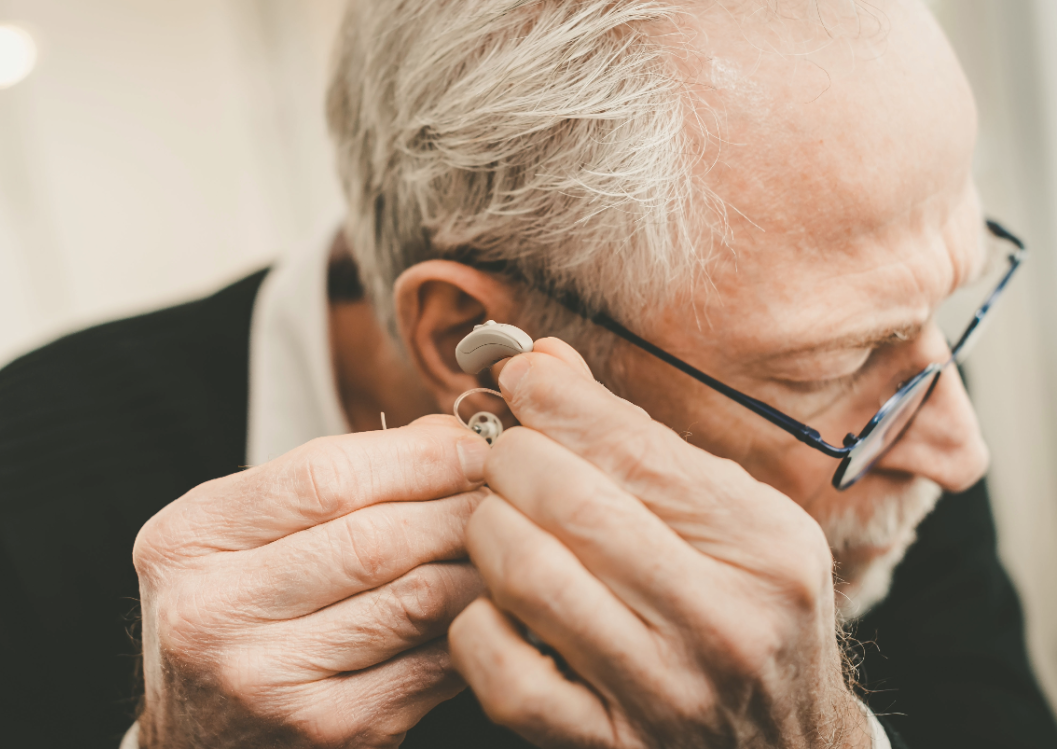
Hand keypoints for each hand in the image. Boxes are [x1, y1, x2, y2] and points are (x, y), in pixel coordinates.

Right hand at [133, 415, 489, 747]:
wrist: (189, 734)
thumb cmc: (231, 610)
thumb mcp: (243, 530)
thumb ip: (334, 478)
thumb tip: (446, 437)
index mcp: (188, 539)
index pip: (324, 478)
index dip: (417, 456)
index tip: (470, 445)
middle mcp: (214, 613)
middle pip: (375, 540)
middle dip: (460, 505)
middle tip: (504, 490)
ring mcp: (270, 681)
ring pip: (416, 601)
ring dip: (477, 563)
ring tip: (503, 540)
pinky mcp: (330, 730)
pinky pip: (431, 663)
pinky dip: (471, 624)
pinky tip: (485, 601)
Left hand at [449, 341, 872, 748]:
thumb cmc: (749, 615)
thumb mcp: (734, 523)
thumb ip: (642, 443)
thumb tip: (542, 363)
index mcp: (763, 546)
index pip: (634, 447)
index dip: (557, 400)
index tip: (520, 376)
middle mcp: (721, 619)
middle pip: (570, 500)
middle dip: (512, 458)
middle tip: (505, 455)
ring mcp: (662, 691)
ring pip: (527, 572)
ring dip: (489, 528)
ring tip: (499, 519)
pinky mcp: (606, 744)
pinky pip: (501, 669)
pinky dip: (477, 622)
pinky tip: (498, 606)